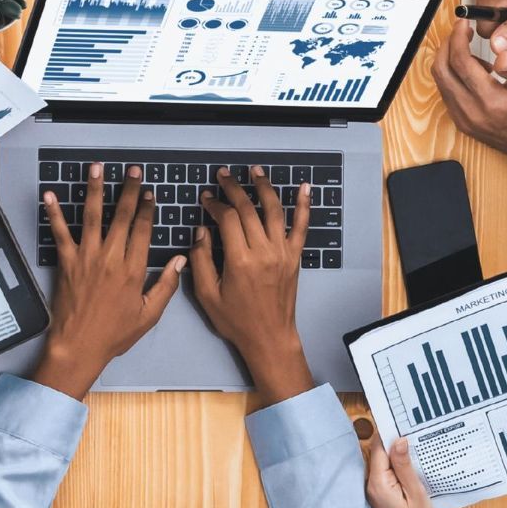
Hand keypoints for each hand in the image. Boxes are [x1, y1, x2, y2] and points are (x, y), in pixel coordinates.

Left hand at [33, 163, 183, 397]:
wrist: (79, 346)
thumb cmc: (114, 334)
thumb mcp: (149, 315)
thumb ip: (166, 286)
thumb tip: (181, 260)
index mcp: (133, 270)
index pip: (143, 230)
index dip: (147, 208)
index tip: (150, 193)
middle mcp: (110, 258)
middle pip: (122, 216)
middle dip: (129, 190)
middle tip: (132, 171)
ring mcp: (86, 257)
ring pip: (92, 216)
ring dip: (94, 189)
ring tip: (97, 168)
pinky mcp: (66, 262)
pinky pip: (60, 233)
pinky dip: (54, 213)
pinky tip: (51, 195)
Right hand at [190, 165, 313, 405]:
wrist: (270, 337)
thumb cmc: (236, 320)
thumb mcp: (207, 295)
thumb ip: (201, 260)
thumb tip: (201, 231)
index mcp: (239, 260)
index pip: (226, 219)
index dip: (215, 204)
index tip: (206, 198)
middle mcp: (263, 251)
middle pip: (248, 209)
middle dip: (234, 188)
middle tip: (223, 175)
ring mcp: (282, 252)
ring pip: (274, 211)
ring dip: (264, 187)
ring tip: (255, 170)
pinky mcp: (294, 257)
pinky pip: (302, 226)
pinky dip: (304, 205)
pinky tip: (305, 187)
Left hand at [359, 419, 439, 507]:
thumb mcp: (417, 496)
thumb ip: (405, 467)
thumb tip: (398, 440)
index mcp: (378, 484)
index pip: (378, 448)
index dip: (390, 431)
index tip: (403, 417)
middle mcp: (370, 486)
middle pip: (378, 453)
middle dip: (393, 440)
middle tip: (413, 426)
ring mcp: (373, 492)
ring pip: (382, 462)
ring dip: (396, 452)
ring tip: (415, 441)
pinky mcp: (380, 496)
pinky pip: (385, 473)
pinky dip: (396, 465)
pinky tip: (410, 462)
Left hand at [431, 20, 506, 198]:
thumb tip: (502, 52)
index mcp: (490, 101)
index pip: (460, 62)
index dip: (458, 38)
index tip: (462, 25)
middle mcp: (471, 113)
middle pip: (442, 71)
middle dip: (447, 46)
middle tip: (460, 33)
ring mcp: (464, 120)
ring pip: (441, 83)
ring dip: (449, 62)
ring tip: (472, 53)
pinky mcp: (463, 123)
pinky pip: (447, 94)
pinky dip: (453, 77)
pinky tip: (472, 72)